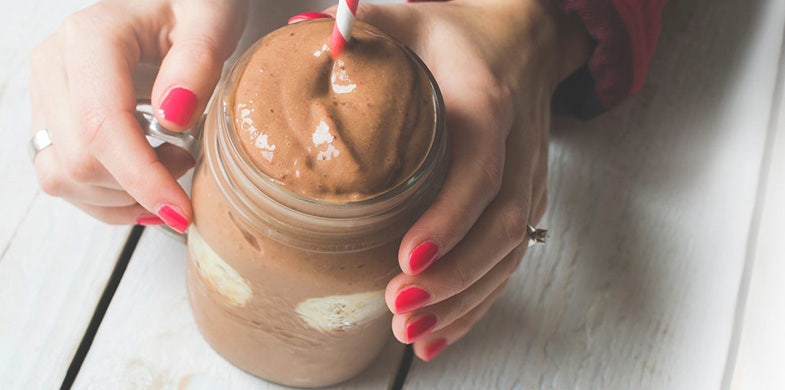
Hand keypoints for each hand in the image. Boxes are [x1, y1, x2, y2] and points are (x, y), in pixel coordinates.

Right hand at [30, 0, 247, 231]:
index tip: (180, 209)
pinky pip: (63, 178)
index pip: (102, 126)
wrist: (172, 4)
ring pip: (64, 177)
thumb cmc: (193, 7)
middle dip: (139, 185)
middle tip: (186, 162)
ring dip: (122, 195)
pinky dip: (107, 197)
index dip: (142, 178)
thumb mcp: (211, 21)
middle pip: (80, 160)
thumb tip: (172, 116)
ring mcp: (47, 92)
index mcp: (92, 37)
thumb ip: (197, 62)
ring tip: (168, 162)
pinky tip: (144, 182)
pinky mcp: (51, 117)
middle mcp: (55, 64)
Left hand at [321, 0, 593, 360]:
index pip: (479, 170)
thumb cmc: (459, 33)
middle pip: (500, 227)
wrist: (523, 37)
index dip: (448, 220)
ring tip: (413, 332)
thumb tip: (296, 36)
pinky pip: (510, 261)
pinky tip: (440, 330)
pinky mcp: (526, 200)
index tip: (408, 258)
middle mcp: (518, 149)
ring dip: (464, 300)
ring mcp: (528, 179)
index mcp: (487, 103)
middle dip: (452, 277)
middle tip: (398, 307)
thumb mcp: (410, 18)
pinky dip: (478, 301)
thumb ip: (362, 30)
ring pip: (510, 254)